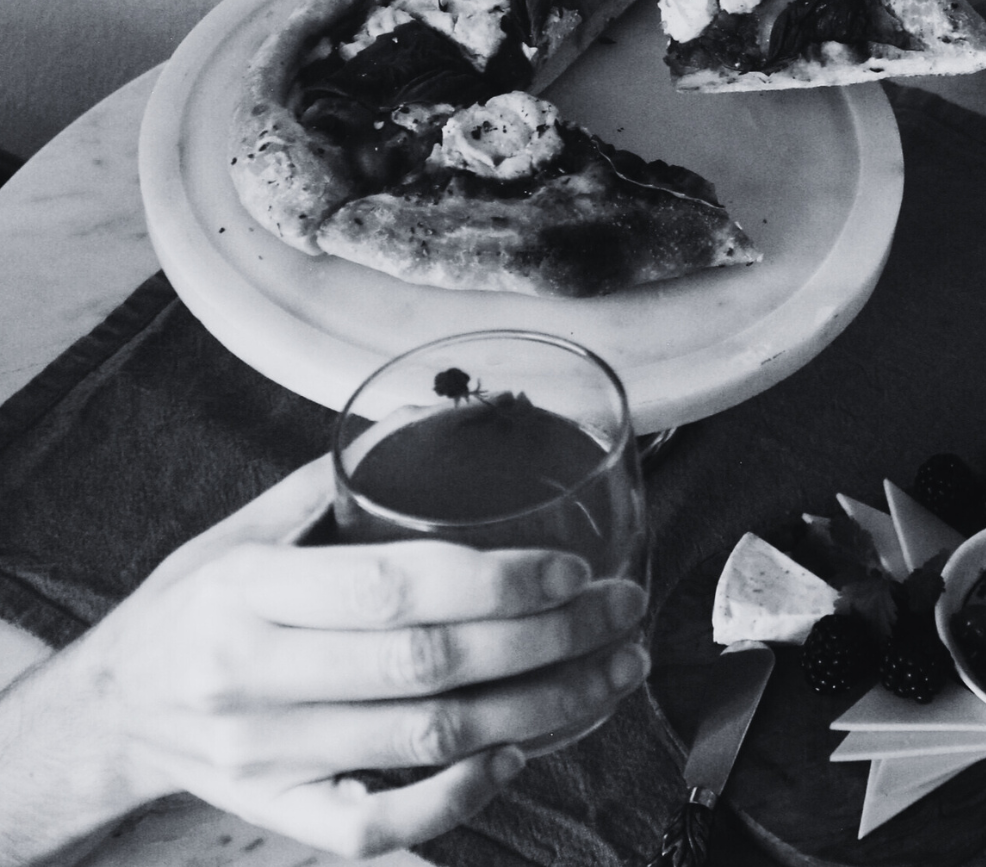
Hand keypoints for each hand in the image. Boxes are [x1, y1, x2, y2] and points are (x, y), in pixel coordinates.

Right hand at [0, 457, 646, 861]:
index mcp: (249, 592)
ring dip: (537, 710)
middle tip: (621, 613)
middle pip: (428, 668)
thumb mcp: (236, 532)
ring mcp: (269, 760)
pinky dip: (457, 798)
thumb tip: (426, 415)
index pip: (394, 587)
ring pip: (426, 744)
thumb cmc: (187, 607)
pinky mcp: (279, 816)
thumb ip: (328, 484)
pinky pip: (377, 823)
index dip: (495, 580)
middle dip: (546, 642)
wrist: (110, 712)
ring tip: (609, 673)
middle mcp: (257, 679)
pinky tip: (520, 755)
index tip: (572, 566)